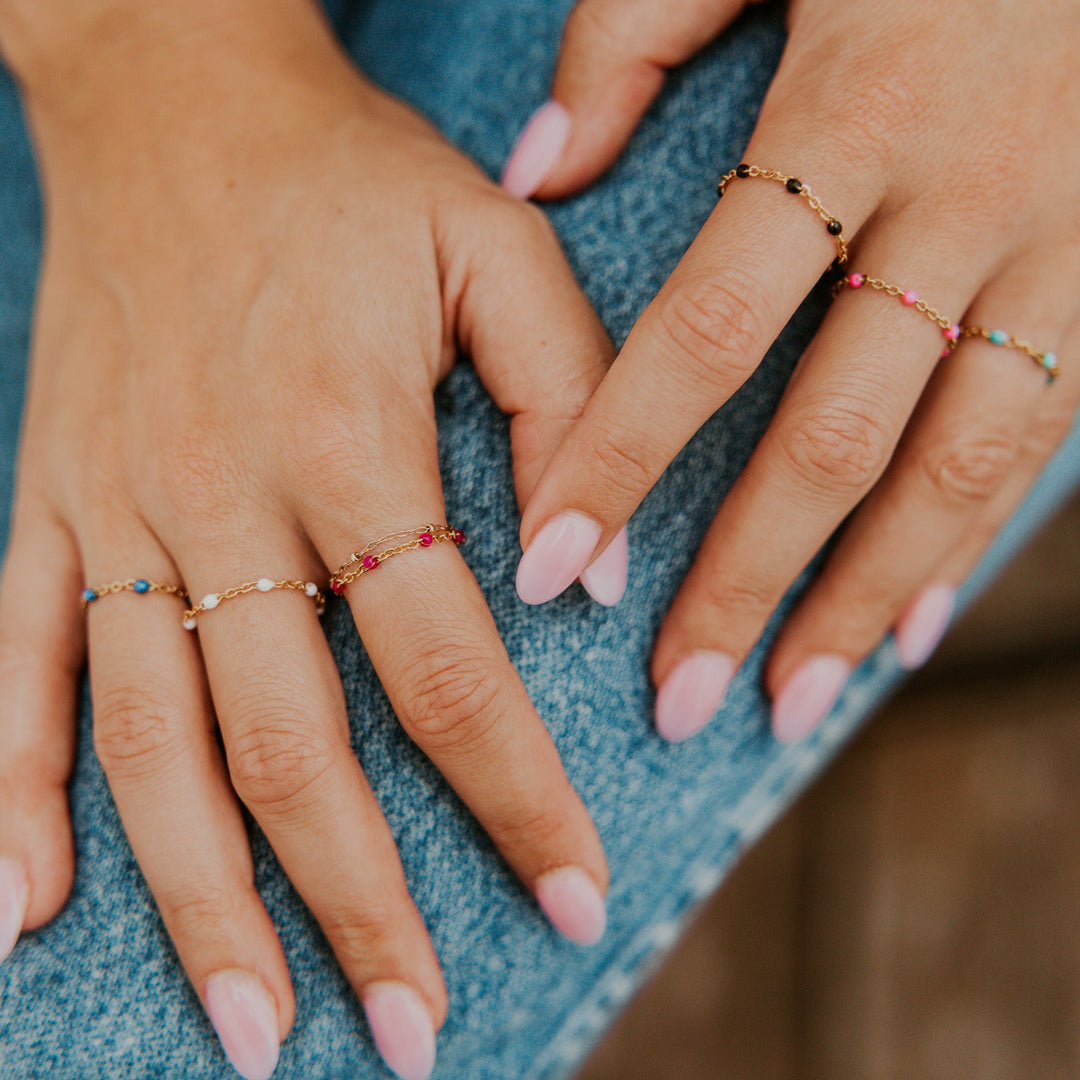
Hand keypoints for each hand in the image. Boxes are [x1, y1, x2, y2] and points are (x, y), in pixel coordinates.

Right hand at [0, 5, 611, 1076]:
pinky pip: (4, 669)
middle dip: (362, 904)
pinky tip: (22, 917)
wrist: (176, 92)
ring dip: (202, 901)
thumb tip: (588, 579)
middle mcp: (218, 499)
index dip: (516, 798)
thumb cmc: (350, 173)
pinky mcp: (44, 502)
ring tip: (254, 1029)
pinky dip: (5, 798)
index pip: (448, 669)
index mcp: (346, 440)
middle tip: (414, 1033)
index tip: (567, 898)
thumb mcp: (496, 251)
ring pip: (150, 746)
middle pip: (295, 748)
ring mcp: (113, 511)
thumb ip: (565, 405)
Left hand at [503, 0, 1079, 742]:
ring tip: (785, 704)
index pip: (706, 333)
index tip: (552, 569)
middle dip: (746, 583)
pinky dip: (966, 548)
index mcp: (853, 114)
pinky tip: (903, 631)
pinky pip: (1041, 442)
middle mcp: (962, 202)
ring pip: (952, 467)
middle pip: (830, 439)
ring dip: (859, 599)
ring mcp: (1060, 248)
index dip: (623, 462)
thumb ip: (634, 35)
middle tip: (673, 695)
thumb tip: (534, 170)